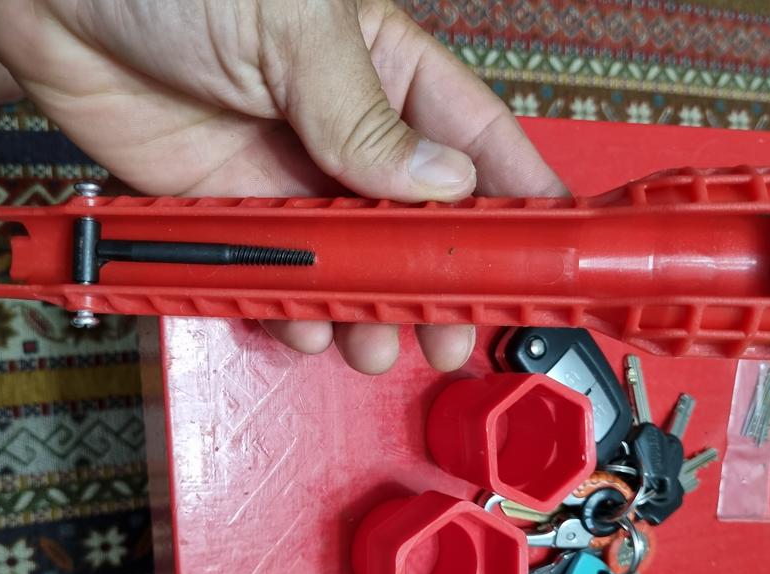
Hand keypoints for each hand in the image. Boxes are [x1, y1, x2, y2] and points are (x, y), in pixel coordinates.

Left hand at [0, 0, 564, 372]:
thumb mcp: (292, 24)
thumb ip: (365, 114)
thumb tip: (441, 186)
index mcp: (383, 66)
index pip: (474, 137)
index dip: (517, 196)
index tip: (547, 256)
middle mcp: (341, 126)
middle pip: (413, 219)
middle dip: (437, 280)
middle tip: (452, 330)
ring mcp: (282, 173)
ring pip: (345, 258)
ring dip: (364, 307)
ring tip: (374, 344)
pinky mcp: (222, 207)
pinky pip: (271, 270)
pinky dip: (288, 304)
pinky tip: (303, 325)